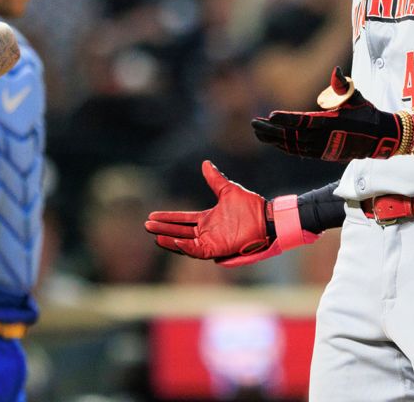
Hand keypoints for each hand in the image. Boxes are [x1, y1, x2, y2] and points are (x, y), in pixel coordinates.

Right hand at [144, 161, 270, 261]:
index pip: (183, 219)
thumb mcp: (228, 190)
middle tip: (147, 225)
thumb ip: (215, 179)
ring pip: (185, 243)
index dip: (168, 218)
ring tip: (155, 235)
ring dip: (170, 240)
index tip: (153, 215)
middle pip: (179, 231)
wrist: (266, 218)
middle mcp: (207, 232)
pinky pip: (197, 250)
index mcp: (207, 219)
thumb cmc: (251, 206)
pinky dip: (185, 247)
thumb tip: (205, 163)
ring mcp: (211, 242)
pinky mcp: (217, 249)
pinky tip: (174, 240)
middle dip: (163, 229)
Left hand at [251, 67, 400, 161]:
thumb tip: (336, 70)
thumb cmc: (365, 113)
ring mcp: (323, 149)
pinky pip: (299, 152)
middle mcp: (324, 138)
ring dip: (274, 140)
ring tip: (258, 133)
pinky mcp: (323, 155)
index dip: (286, 119)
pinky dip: (285, 147)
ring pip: (293, 146)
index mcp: (330, 122)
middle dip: (271, 130)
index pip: (303, 121)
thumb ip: (342, 85)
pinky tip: (274, 142)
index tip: (271, 115)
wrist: (379, 138)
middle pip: (292, 135)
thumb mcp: (355, 97)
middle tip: (254, 123)